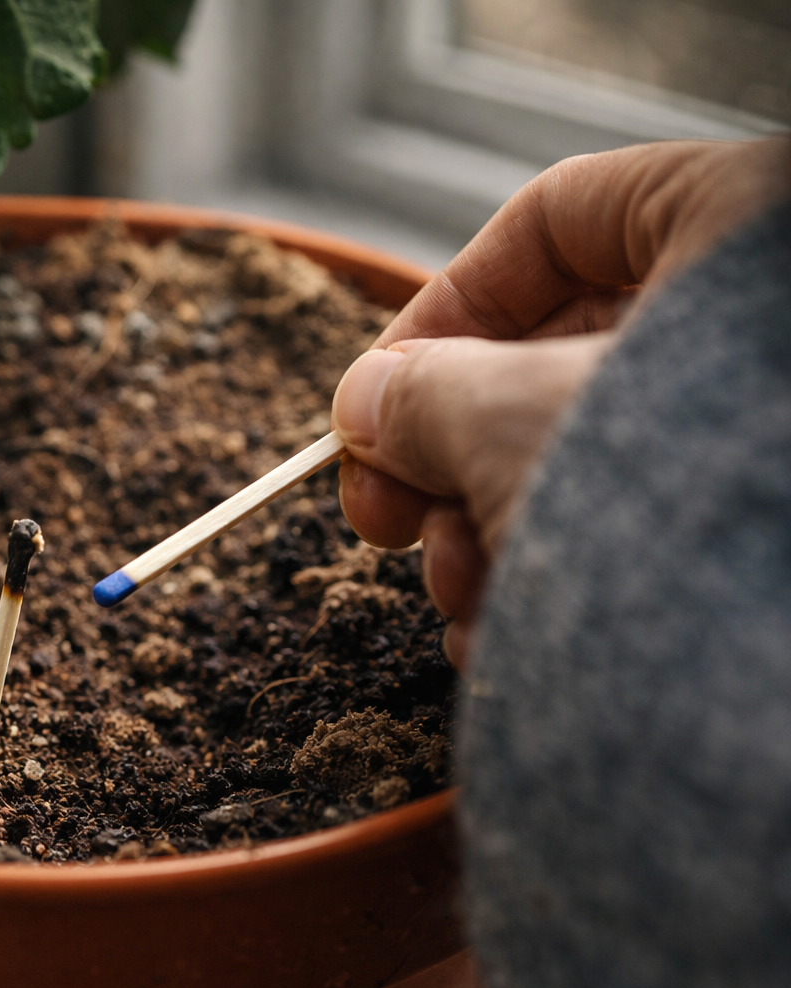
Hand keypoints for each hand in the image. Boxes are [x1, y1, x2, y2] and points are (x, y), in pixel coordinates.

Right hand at [334, 137, 790, 666]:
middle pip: (559, 351)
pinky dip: (559, 568)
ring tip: (458, 594)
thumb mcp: (509, 421)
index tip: (373, 402)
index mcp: (745, 222)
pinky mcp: (761, 529)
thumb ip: (422, 391)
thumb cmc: (687, 507)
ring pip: (591, 450)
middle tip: (384, 525)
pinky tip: (502, 635)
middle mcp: (767, 319)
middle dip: (451, 453)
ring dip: (488, 525)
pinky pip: (646, 521)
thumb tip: (367, 401)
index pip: (558, 221)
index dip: (440, 310)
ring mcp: (771, 429)